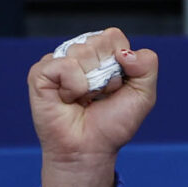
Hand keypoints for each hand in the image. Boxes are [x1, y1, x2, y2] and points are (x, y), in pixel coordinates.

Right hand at [28, 27, 158, 169]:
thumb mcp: (143, 95)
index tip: (116, 86)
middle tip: (99, 94)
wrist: (90, 149)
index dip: (122, 63)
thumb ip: (147, 66)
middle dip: (107, 73)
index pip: (114, 36)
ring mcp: (58, 62)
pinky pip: (65, 65)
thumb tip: (125, 52)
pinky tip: (68, 99)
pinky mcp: (40, 73)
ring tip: (84, 98)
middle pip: (99, 41)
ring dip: (91, 82)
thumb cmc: (113, 123)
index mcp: (101, 53)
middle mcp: (79, 53)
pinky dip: (74, 87)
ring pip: (82, 50)